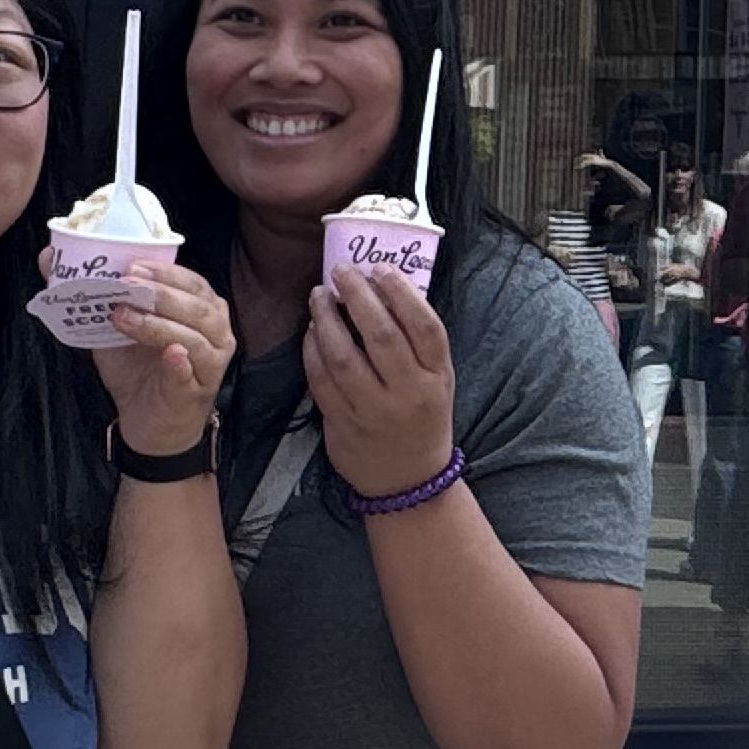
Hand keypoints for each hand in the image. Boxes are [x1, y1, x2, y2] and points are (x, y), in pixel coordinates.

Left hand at [88, 258, 231, 457]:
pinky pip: (191, 373)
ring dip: (158, 324)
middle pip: (196, 306)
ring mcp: (211, 363)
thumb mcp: (114, 329)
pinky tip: (170, 354)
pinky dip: (180, 363)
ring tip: (124, 316)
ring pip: (193, 337)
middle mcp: (215, 332)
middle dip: (160, 292)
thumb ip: (94, 296)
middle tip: (126, 283)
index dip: (164, 271)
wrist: (148, 425)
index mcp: (202, 309)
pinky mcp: (198, 391)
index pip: (191, 281)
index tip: (131, 265)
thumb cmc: (137, 371)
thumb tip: (51, 260)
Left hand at [303, 263, 457, 499]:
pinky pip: (321, 380)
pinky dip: (312, 350)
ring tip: (319, 296)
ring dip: (326, 319)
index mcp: (436, 377)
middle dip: (357, 296)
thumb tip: (384, 288)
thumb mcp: (436, 380)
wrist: (408, 480)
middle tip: (341, 272)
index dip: (401, 292)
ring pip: (343, 356)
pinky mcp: (343, 424)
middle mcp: (407, 393)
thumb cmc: (422, 416)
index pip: (424, 326)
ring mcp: (373, 411)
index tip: (380, 268)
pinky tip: (311, 331)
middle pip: (381, 335)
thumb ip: (419, 342)